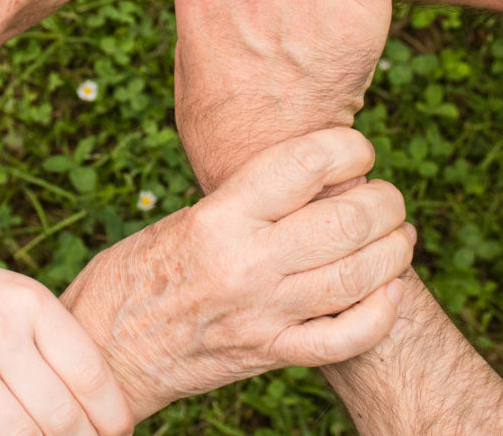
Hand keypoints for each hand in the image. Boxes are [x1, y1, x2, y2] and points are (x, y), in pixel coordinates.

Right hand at [60, 128, 413, 419]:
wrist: (104, 351)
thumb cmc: (133, 276)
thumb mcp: (181, 221)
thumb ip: (243, 205)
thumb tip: (309, 183)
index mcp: (218, 218)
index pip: (305, 164)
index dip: (349, 147)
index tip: (357, 150)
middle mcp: (245, 264)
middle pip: (348, 220)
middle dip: (385, 201)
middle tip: (386, 197)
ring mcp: (263, 314)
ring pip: (360, 276)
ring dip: (395, 250)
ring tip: (398, 235)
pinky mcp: (269, 354)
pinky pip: (346, 338)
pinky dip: (381, 313)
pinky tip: (389, 291)